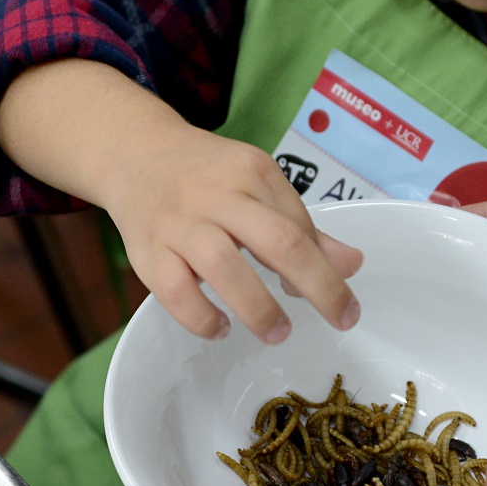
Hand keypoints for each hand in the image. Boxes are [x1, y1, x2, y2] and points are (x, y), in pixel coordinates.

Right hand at [99, 121, 363, 342]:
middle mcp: (217, 195)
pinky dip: (200, 316)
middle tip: (339, 320)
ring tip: (277, 333)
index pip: (299, 224)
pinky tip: (220, 328)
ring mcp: (180, 223)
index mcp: (253, 173)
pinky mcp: (148, 252)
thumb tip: (351, 264)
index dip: (325, 268)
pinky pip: (174, 291)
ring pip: (222, 265)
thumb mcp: (257, 185)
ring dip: (258, 307)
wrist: (135, 153)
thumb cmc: (206, 176)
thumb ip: (301, 227)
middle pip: (276, 240)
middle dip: (316, 285)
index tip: (340, 302)